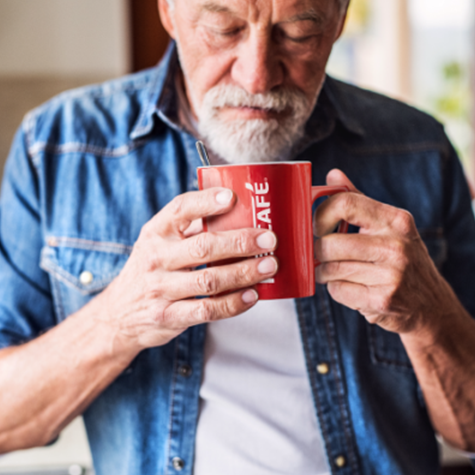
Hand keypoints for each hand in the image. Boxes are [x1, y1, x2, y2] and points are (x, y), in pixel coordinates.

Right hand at [96, 188, 277, 351]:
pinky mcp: (169, 316)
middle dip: (240, 242)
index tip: (233, 197)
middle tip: (269, 239)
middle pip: (203, 247)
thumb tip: (236, 212)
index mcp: (155, 233)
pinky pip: (208, 310)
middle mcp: (156, 258)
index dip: (207, 202)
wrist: (119, 314)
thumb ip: (188, 229)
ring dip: (244, 273)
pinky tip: (252, 295)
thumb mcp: (158, 243)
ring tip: (269, 266)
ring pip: (210, 280)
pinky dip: (234, 303)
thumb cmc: (149, 271)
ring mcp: (161, 289)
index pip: (180, 210)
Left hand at [314, 169, 456, 335]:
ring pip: (330, 269)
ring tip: (334, 272)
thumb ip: (358, 200)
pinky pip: (338, 291)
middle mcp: (396, 245)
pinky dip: (336, 290)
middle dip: (318, 252)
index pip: (345, 204)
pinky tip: (351, 288)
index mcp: (395, 220)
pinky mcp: (383, 300)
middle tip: (321, 255)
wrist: (430, 305)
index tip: (318, 227)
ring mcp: (391, 275)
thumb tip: (333, 174)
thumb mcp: (388, 226)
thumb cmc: (401, 260)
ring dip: (324, 273)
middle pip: (330, 243)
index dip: (321, 215)